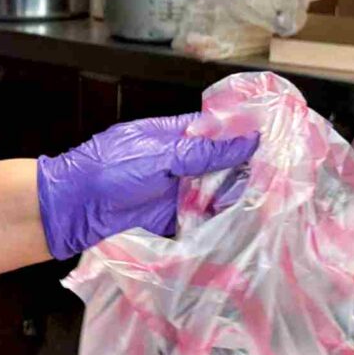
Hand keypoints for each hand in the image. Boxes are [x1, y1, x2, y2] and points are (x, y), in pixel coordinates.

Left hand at [37, 114, 257, 259]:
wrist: (72, 210)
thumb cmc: (108, 171)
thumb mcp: (160, 155)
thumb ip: (204, 151)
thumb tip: (247, 140)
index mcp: (173, 134)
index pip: (217, 131)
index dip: (244, 136)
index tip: (276, 142)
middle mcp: (178, 162)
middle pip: (221, 164)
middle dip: (246, 170)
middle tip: (281, 177)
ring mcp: (175, 191)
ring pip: (215, 192)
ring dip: (236, 197)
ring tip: (270, 202)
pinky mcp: (171, 220)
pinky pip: (202, 219)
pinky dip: (220, 222)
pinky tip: (243, 223)